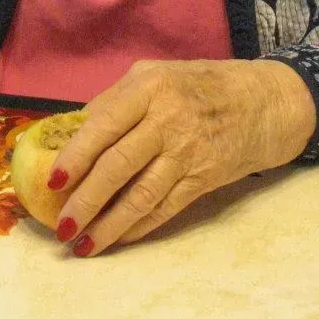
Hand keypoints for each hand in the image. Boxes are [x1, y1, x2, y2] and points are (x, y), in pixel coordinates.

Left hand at [48, 59, 316, 255]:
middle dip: (86, 199)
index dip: (76, 155)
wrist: (265, 102)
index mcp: (151, 87)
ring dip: (109, 223)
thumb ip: (118, 99)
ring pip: (141, 194)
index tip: (53, 181)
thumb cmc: (202, 85)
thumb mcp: (158, 74)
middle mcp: (169, 118)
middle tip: (62, 225)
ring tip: (84, 243)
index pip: (104, 123)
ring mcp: (189, 151)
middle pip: (118, 164)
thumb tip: (75, 132)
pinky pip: (165, 207)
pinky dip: (139, 226)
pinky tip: (118, 238)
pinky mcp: (205, 178)